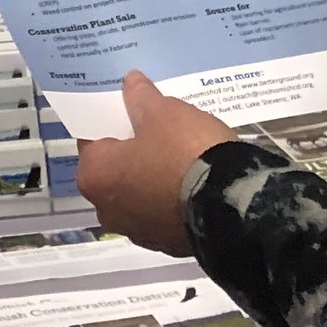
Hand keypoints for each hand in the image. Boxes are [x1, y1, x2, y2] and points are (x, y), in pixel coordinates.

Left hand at [75, 72, 235, 257]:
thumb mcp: (164, 113)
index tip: (133, 111)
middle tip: (159, 130)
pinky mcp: (167, 244)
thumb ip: (141, 98)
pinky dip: (171, 198)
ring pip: (138, 192)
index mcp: (95, 176)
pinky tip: (192, 181)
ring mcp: (138, 232)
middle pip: (115, 168)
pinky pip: (162, 212)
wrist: (232, 206)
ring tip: (181, 155)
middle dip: (132, 151)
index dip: (113, 121)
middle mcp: (107, 210)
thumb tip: (130, 82)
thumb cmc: (184, 152)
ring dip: (152, 176)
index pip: (93, 138)